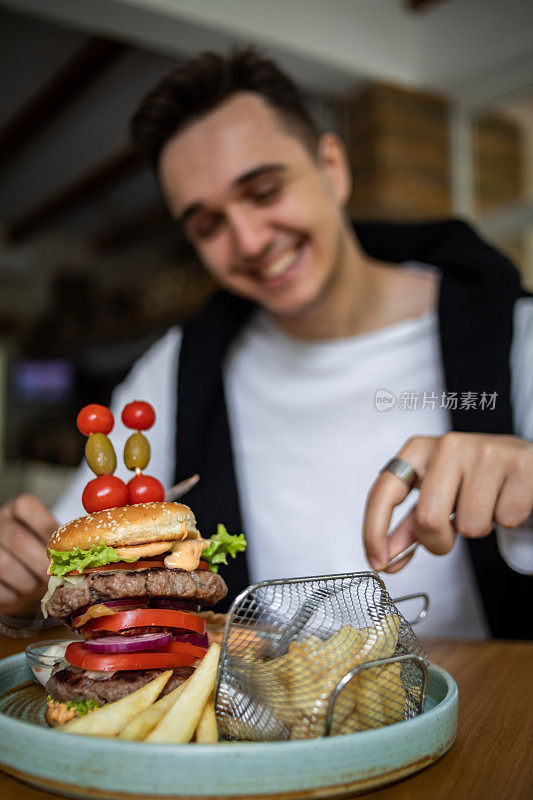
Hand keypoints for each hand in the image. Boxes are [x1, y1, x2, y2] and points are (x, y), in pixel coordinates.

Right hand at [0, 494, 57, 618]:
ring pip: (5, 565)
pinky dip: (15, 596)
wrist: (18, 581)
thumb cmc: (39, 555)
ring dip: (28, 582)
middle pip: (18, 539)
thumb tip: (91, 540)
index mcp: (15, 510)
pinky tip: (22, 593)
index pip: (26, 506)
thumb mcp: (49, 539)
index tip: (61, 547)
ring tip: (38, 586)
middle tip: (56, 576)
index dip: (46, 527)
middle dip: (41, 563)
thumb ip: (64, 535)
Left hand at [363, 433, 532, 571]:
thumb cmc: (472, 480)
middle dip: (438, 542)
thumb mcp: (436, 496)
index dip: (374, 531)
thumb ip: (409, 527)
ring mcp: (484, 452)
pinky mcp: (519, 465)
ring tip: (485, 504)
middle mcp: (447, 445)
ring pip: (471, 525)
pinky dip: (507, 519)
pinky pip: (505, 519)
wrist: (521, 460)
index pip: (383, 491)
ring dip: (478, 528)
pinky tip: (506, 497)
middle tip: (450, 536)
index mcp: (418, 450)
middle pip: (428, 518)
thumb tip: (386, 560)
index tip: (377, 562)